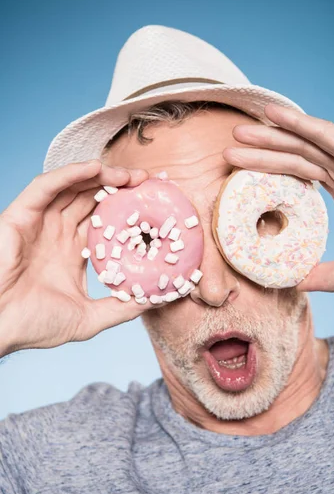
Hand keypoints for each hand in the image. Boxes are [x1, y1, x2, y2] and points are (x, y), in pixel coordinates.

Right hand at [0, 160, 149, 355]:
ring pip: (72, 187)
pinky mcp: (21, 215)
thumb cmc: (35, 325)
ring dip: (100, 175)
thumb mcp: (88, 318)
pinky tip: (94, 168)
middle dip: (119, 186)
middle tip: (147, 181)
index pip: (105, 220)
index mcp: (73, 251)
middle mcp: (58, 232)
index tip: (153, 203)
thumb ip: (119, 309)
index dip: (128, 209)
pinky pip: (46, 186)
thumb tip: (153, 303)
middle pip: (92, 198)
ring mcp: (39, 222)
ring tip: (128, 174)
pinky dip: (69, 174)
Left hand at [223, 103, 333, 292]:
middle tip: (230, 150)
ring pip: (305, 142)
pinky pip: (327, 135)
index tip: (242, 173)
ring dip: (272, 135)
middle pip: (295, 155)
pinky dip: (300, 124)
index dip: (270, 170)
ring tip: (240, 132)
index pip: (298, 174)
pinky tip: (274, 117)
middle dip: (262, 151)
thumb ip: (326, 275)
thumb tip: (297, 283)